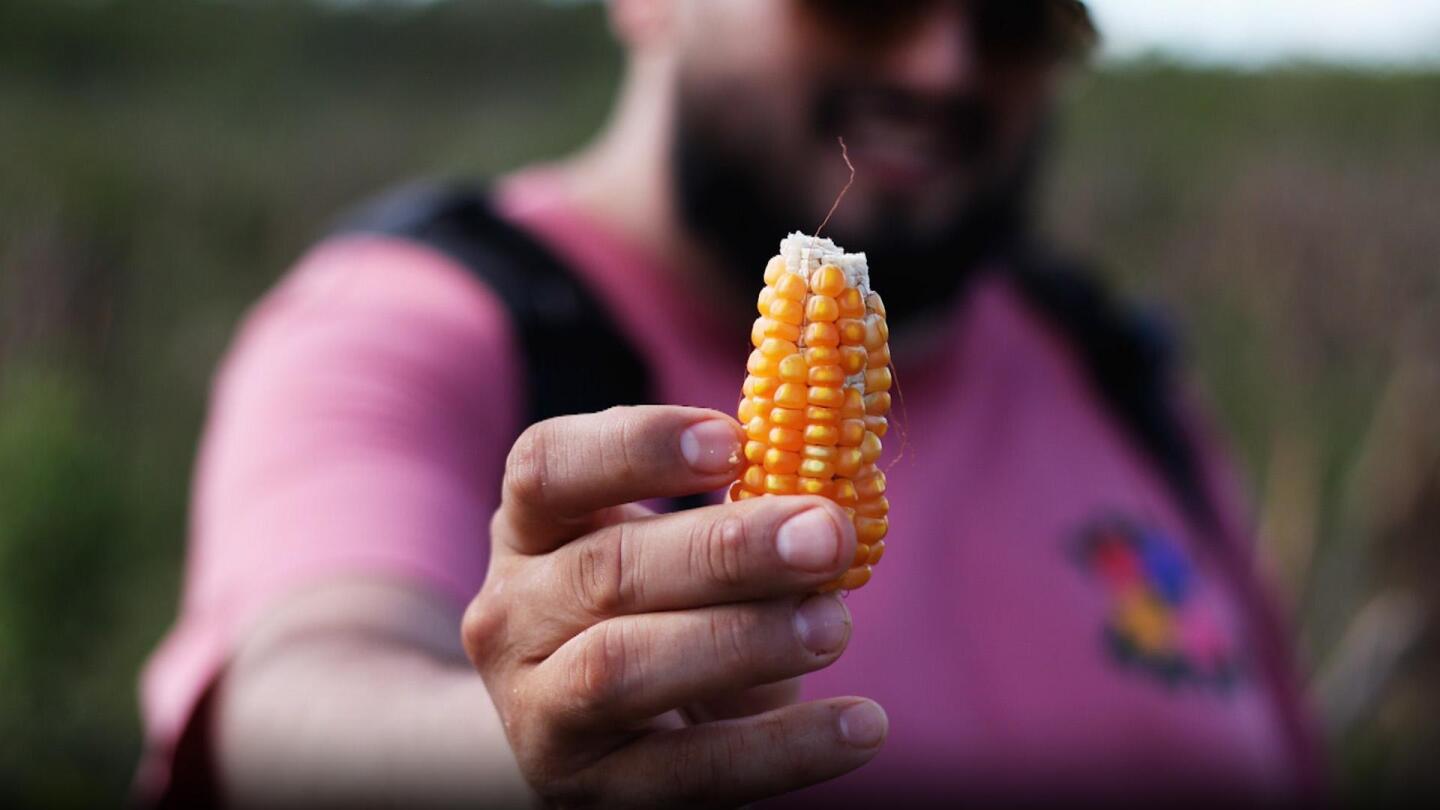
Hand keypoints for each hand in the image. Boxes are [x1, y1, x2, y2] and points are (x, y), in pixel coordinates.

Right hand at [462, 406, 886, 806]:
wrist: (580, 743)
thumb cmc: (646, 617)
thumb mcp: (664, 554)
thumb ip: (733, 523)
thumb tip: (833, 507)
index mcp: (530, 529)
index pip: (548, 467)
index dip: (636, 447)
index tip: (733, 441)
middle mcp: (512, 615)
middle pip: (605, 571)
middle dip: (725, 550)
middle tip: (826, 533)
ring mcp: (538, 711)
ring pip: (623, 670)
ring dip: (742, 640)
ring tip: (834, 624)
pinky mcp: (592, 793)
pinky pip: (689, 772)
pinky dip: (784, 749)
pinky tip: (862, 725)